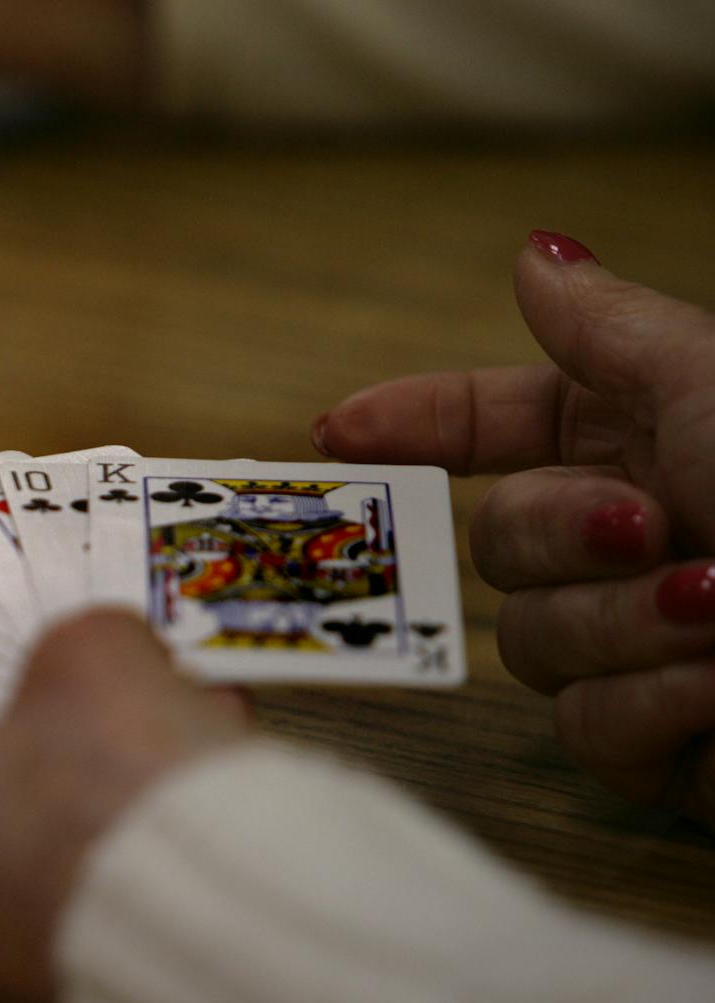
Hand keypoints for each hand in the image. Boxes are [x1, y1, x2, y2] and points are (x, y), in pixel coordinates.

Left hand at [0, 611, 242, 1002]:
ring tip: (122, 771)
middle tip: (43, 721)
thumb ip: (58, 653)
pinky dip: (64, 893)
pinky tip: (142, 837)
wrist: (247, 958)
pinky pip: (15, 945)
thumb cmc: (120, 800)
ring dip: (33, 829)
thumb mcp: (88, 662)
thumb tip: (81, 663)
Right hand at [316, 233, 714, 820]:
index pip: (498, 426)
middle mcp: (636, 540)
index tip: (337, 432)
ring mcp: (645, 647)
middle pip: (496, 539)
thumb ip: (609, 330)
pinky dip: (650, 709)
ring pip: (531, 641)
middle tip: (648, 527)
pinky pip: (584, 730)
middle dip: (559, 535)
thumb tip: (535, 254)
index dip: (419, 423)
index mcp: (650, 440)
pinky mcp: (664, 747)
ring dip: (627, 626)